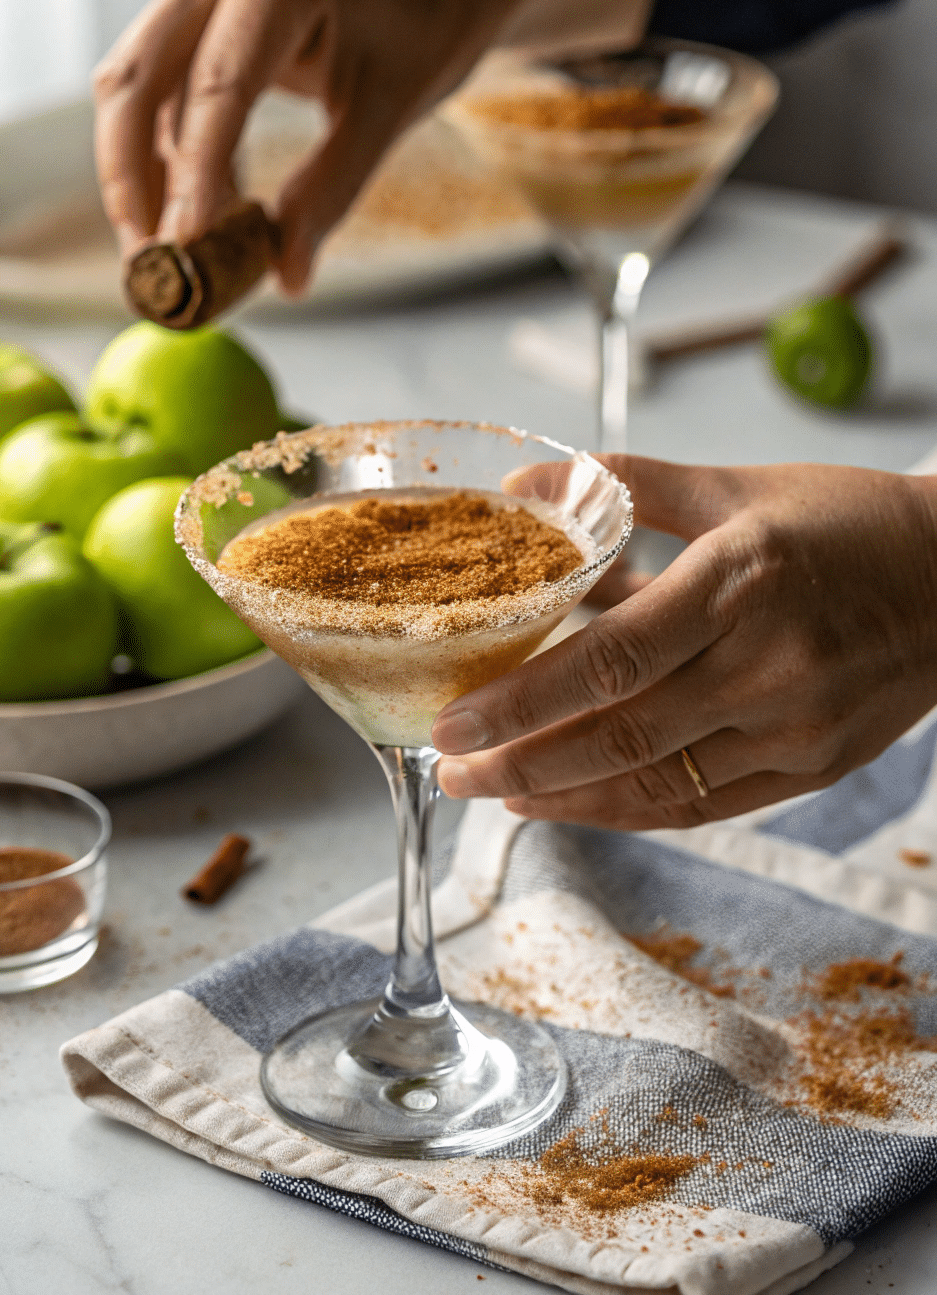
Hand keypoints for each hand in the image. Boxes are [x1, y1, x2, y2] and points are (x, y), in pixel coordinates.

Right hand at [92, 0, 658, 291]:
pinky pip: (161, 88)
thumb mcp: (389, 112)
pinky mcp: (199, 9)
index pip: (216, 84)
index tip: (181, 245)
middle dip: (132, 179)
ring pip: (136, 86)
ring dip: (139, 173)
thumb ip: (331, 191)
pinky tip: (190, 212)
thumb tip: (288, 277)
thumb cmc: (430, 26)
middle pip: (138, 80)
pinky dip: (165, 153)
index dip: (192, 171)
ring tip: (162, 254)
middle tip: (149, 264)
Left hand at [433, 457, 936, 828]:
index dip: (522, 701)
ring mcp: (795, 727)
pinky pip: (700, 805)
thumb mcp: (736, 487)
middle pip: (618, 735)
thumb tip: (528, 486)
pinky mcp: (812, 768)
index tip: (454, 719)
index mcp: (740, 581)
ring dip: (560, 796)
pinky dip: (625, 808)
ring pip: (653, 783)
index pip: (610, 659)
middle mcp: (768, 664)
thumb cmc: (844, 523)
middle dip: (519, 761)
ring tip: (493, 790)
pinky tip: (568, 800)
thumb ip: (628, 486)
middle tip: (449, 768)